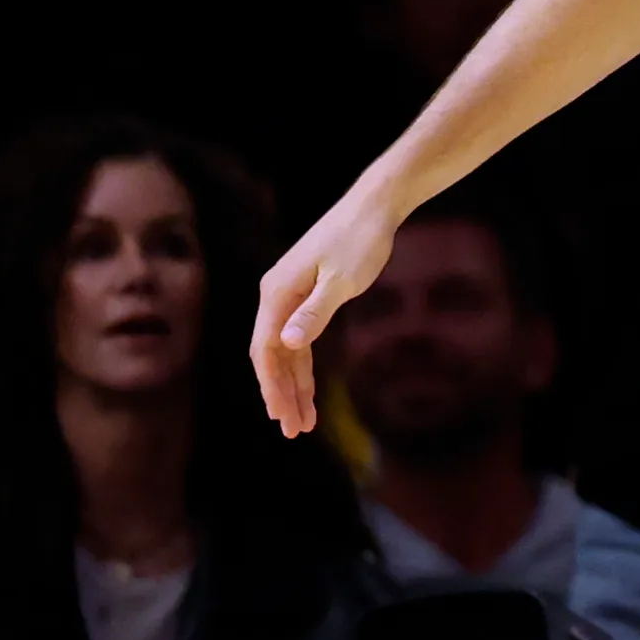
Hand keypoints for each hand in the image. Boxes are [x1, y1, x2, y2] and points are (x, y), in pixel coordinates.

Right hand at [253, 184, 403, 435]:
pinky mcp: (305, 296)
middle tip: (293, 431)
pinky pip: (298, 339)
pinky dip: (303, 366)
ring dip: (293, 385)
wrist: (373, 208)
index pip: (265, 349)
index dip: (272, 386)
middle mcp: (275, 296)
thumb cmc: (360, 241)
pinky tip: (309, 389)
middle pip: (271, 355)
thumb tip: (288, 342)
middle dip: (281, 394)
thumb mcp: (343, 280)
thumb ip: (316, 311)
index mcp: (277, 293)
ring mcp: (288, 296)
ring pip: (285, 351)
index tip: (282, 416)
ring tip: (303, 421)